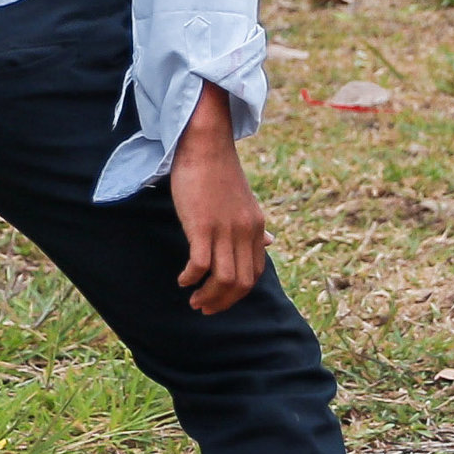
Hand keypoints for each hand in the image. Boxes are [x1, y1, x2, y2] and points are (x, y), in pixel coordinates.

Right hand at [169, 87, 265, 313]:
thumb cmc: (219, 173)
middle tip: (204, 308)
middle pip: (241, 283)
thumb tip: (271, 242)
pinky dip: (191, 278)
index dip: (237, 294)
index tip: (220, 300)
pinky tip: (182, 280)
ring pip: (224, 280)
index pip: (254, 274)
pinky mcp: (203, 225)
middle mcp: (245, 232)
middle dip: (222, 302)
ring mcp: (225, 230)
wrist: (206, 145)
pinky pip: (201, 264)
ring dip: (208, 296)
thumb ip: (256, 227)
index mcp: (256, 228)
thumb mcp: (247, 203)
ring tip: (193, 300)